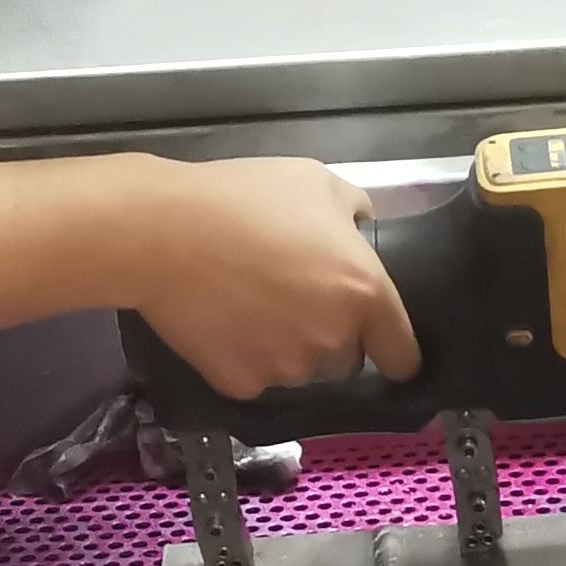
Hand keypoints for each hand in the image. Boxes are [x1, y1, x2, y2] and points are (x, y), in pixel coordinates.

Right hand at [122, 157, 420, 396]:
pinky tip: (224, 323)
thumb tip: (358, 229)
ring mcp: (286, 369)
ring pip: (300, 371)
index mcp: (364, 293)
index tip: (382, 346)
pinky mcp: (241, 384)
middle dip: (331, 339)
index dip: (396, 352)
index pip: (403, 354)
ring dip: (289, 349)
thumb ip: (353, 210)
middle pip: (346, 362)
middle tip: (294, 301)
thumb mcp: (314, 181)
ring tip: (252, 307)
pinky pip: (256, 377)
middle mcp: (333, 341)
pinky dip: (245, 358)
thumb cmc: (244, 198)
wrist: (162, 232)